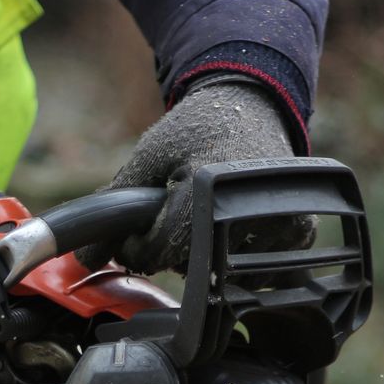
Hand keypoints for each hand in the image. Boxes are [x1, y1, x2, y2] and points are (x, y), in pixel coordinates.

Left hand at [75, 80, 313, 274]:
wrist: (251, 106)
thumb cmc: (194, 132)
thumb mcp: (147, 158)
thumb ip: (113, 205)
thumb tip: (84, 259)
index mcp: (208, 187)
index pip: (162, 251)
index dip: (138, 249)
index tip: (134, 236)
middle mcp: (250, 208)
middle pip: (193, 267)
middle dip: (172, 252)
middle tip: (173, 220)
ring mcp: (281, 223)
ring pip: (225, 276)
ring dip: (204, 259)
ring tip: (203, 219)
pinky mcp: (300, 234)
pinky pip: (259, 273)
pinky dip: (238, 261)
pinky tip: (233, 231)